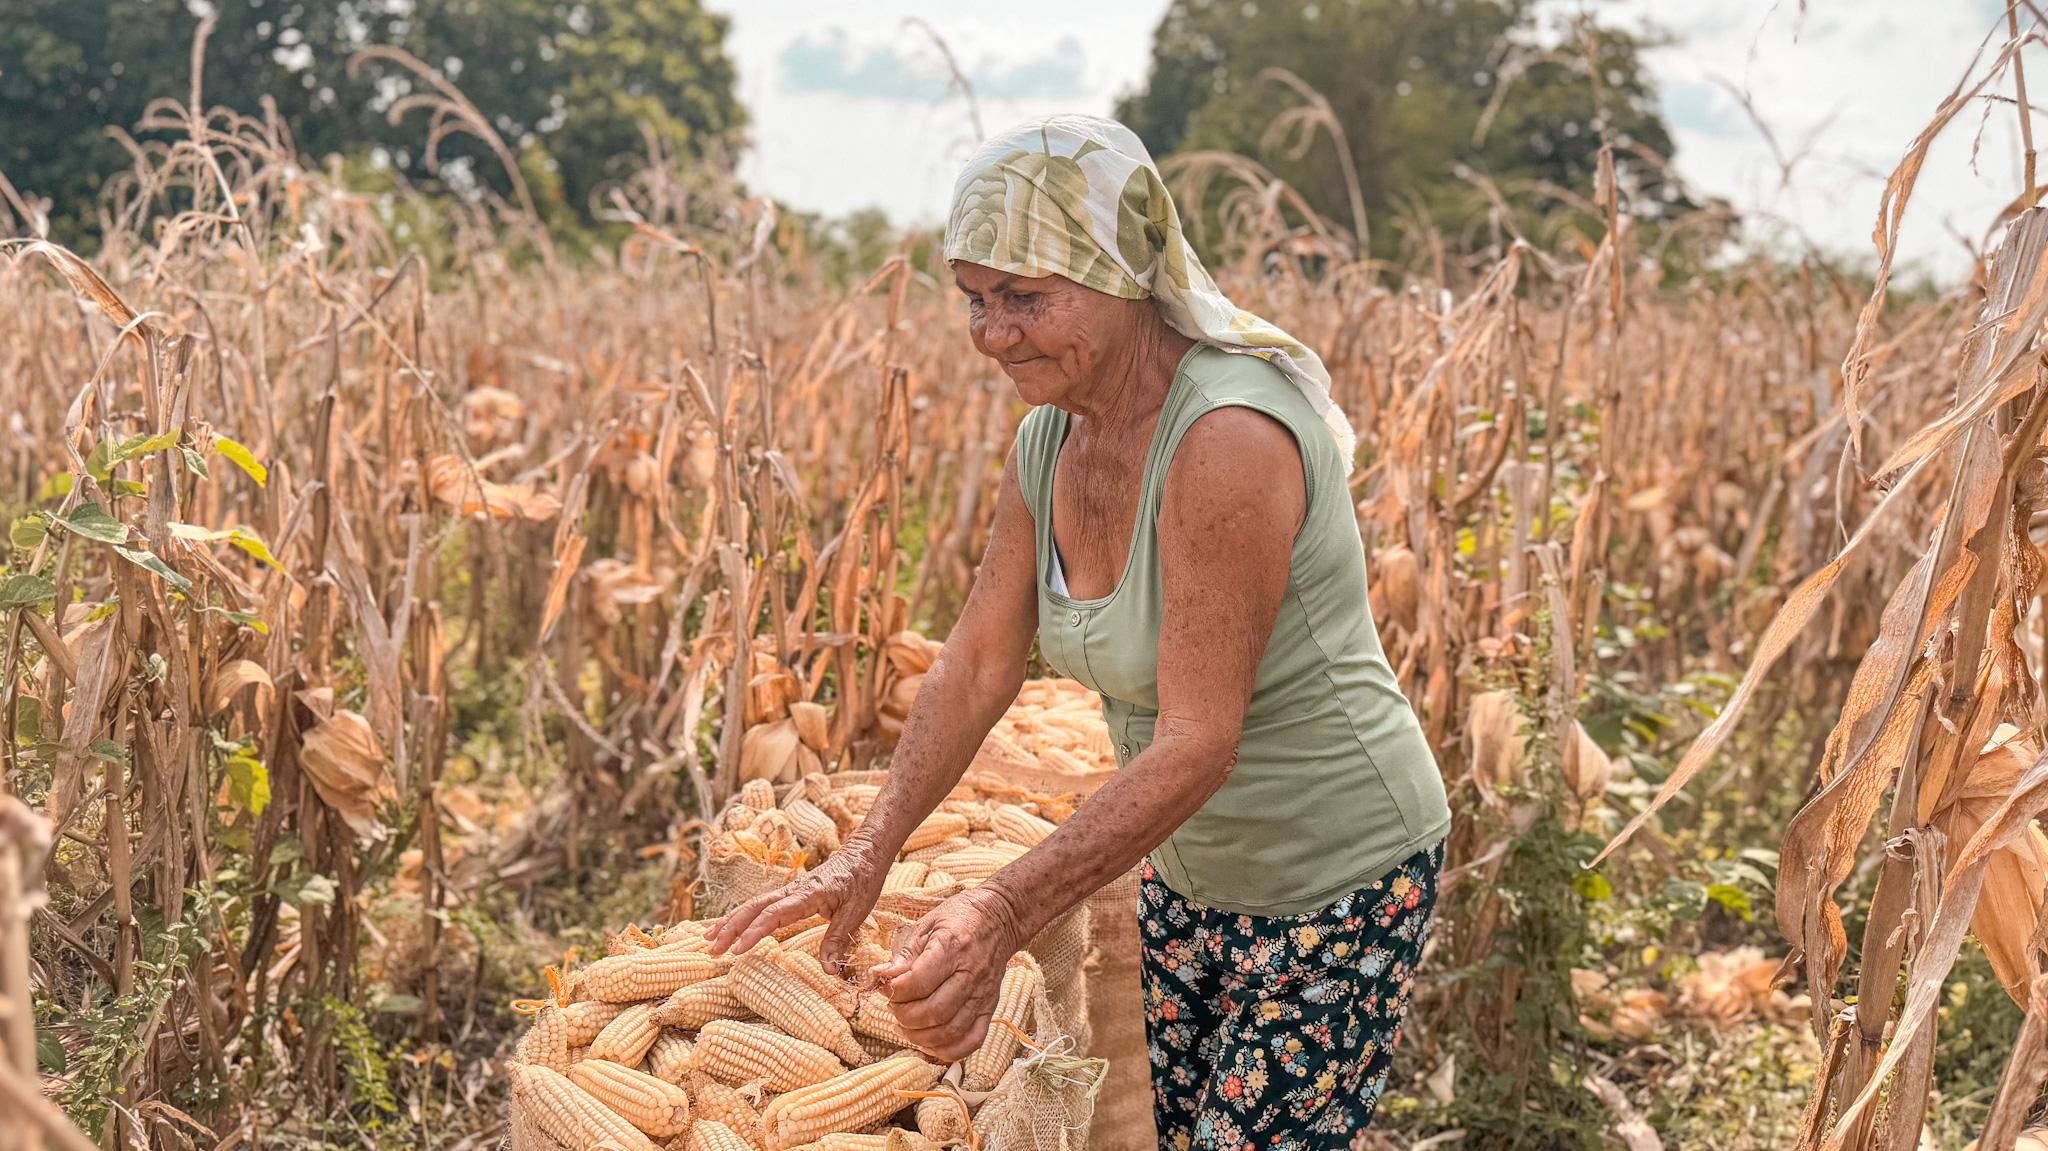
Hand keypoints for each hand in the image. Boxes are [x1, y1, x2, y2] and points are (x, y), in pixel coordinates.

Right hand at [707, 833, 889, 971]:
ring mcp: (790, 890)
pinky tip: (731, 926)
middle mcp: (793, 891)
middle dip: (731, 929)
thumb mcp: (857, 912)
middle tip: (712, 950)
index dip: (753, 933)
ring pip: (753, 905)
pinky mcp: (791, 893)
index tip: (737, 950)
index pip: (773, 914)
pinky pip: (761, 905)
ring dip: (730, 921)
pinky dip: (743, 916)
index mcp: (807, 895)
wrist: (865, 852)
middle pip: (754, 909)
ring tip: (709, 939)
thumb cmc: (863, 880)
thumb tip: (828, 972)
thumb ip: (839, 941)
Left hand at [869, 885, 1024, 1062]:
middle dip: (904, 1016)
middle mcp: (970, 975)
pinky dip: (948, 1050)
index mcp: (952, 948)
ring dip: (920, 1036)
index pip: (919, 982)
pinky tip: (929, 1041)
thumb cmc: (959, 919)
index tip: (886, 987)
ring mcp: (983, 995)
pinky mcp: (990, 1009)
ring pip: (950, 1032)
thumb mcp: (926, 925)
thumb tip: (880, 976)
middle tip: (894, 1006)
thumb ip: (904, 955)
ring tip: (906, 1025)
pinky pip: (972, 1042)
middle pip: (934, 1012)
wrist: (1001, 918)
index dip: (896, 991)